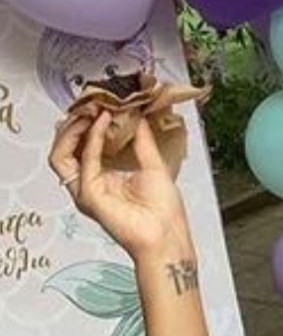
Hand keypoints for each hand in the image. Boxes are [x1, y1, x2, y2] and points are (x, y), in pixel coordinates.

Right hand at [48, 112, 192, 259]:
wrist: (167, 233)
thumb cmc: (163, 209)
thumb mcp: (153, 164)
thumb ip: (142, 139)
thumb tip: (136, 115)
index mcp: (105, 175)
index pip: (84, 144)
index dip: (90, 123)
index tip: (104, 103)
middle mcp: (91, 181)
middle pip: (67, 148)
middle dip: (76, 122)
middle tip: (94, 102)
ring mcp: (86, 189)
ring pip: (62, 153)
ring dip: (75, 128)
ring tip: (93, 109)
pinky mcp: (88, 195)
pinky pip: (84, 160)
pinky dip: (91, 138)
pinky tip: (105, 122)